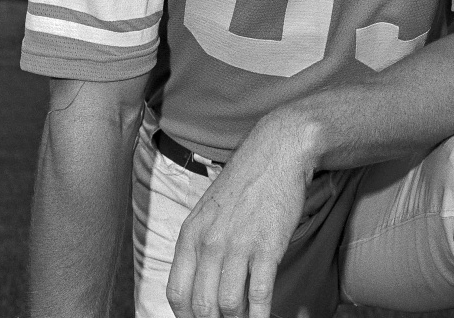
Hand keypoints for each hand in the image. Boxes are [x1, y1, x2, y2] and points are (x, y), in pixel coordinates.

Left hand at [166, 115, 313, 317]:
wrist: (276, 152)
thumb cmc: (245, 182)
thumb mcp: (210, 210)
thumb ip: (201, 245)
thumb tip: (200, 285)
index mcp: (191, 233)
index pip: (177, 294)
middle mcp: (210, 242)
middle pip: (201, 307)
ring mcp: (238, 245)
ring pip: (228, 307)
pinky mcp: (267, 246)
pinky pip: (259, 296)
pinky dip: (261, 316)